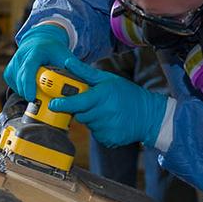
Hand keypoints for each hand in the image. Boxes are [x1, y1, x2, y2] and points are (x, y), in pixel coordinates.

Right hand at [4, 23, 72, 100]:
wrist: (41, 41)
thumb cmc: (54, 50)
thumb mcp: (65, 56)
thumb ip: (73, 70)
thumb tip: (82, 86)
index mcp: (36, 51)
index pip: (29, 68)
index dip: (29, 83)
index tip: (31, 97)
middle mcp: (21, 56)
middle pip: (21, 80)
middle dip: (30, 93)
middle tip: (41, 101)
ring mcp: (13, 63)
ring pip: (17, 85)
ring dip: (28, 92)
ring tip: (40, 92)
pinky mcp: (9, 71)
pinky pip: (14, 86)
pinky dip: (23, 90)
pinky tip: (32, 88)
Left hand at [48, 56, 167, 147]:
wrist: (148, 115)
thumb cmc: (127, 94)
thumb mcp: (107, 79)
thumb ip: (85, 72)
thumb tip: (68, 62)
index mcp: (101, 97)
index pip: (75, 103)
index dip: (62, 104)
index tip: (54, 104)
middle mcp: (102, 114)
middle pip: (79, 115)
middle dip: (82, 110)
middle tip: (93, 104)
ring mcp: (106, 128)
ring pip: (88, 125)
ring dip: (92, 119)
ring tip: (106, 112)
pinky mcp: (109, 139)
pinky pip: (96, 135)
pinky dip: (100, 129)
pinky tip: (110, 122)